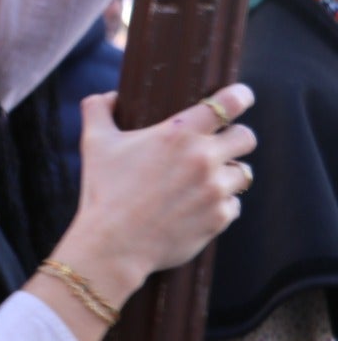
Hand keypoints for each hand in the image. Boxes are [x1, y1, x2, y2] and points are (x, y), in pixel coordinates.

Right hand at [53, 84, 255, 305]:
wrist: (114, 244)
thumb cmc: (103, 190)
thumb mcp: (93, 142)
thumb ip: (98, 108)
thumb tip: (110, 97)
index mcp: (178, 133)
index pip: (227, 103)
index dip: (240, 96)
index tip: (241, 96)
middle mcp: (204, 158)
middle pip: (246, 137)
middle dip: (236, 138)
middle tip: (221, 144)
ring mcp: (215, 190)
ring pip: (243, 173)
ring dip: (228, 173)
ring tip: (208, 179)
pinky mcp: (220, 218)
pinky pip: (234, 205)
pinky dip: (220, 204)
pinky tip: (198, 206)